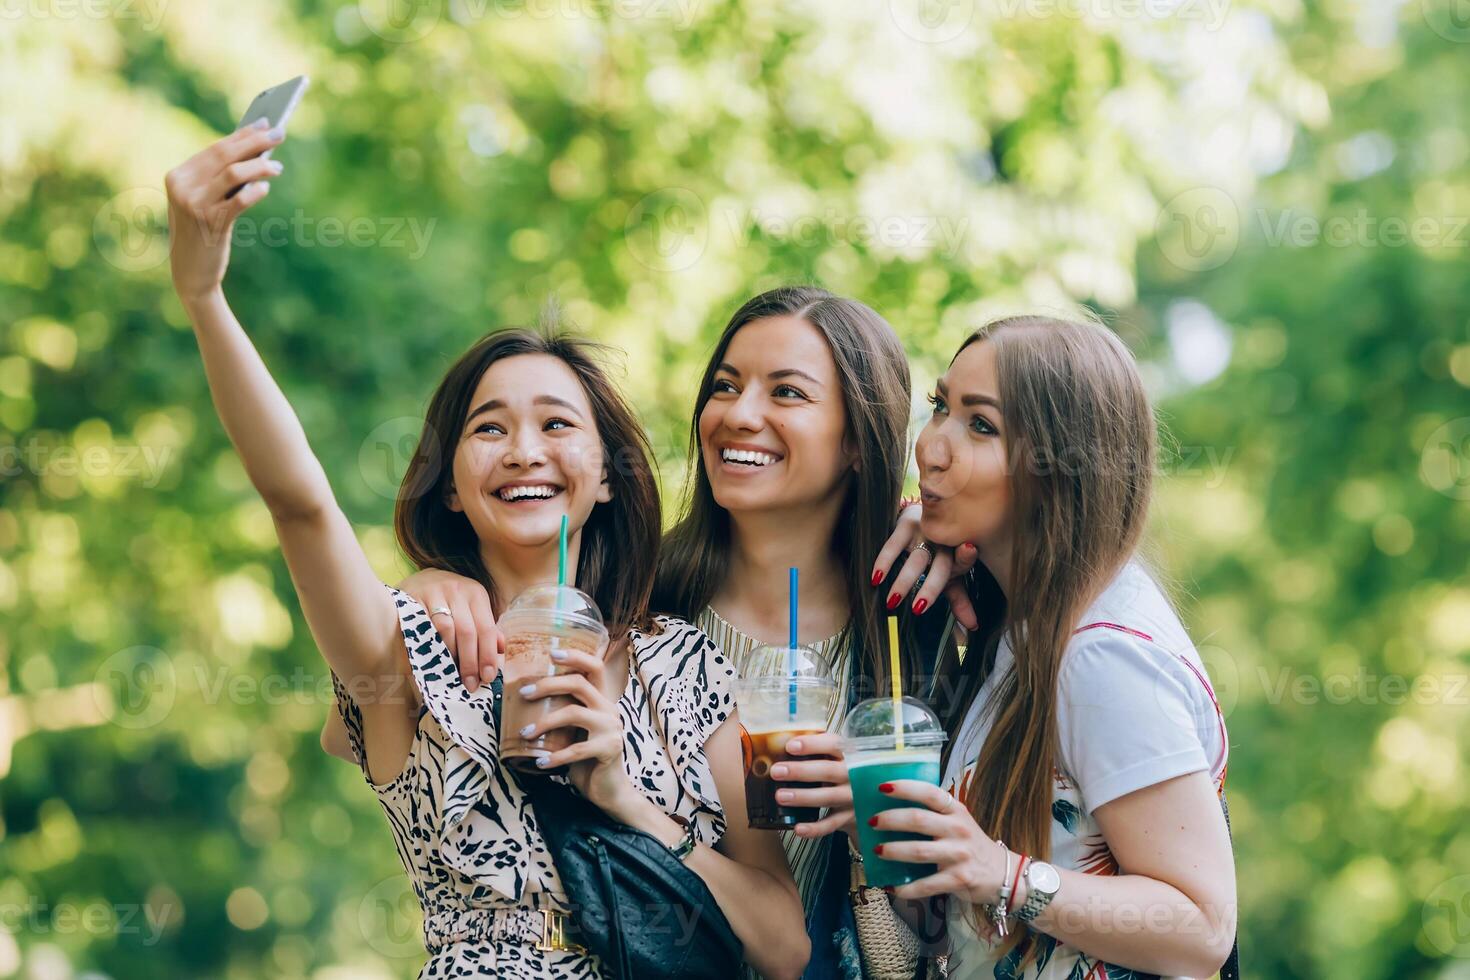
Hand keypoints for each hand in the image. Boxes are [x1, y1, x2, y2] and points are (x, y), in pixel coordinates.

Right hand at [164, 119, 285, 306]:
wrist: (191, 273)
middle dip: (255, 142)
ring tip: (278, 166)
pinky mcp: (210, 223)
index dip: (242, 135)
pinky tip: (265, 188)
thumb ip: (219, 179)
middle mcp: (182, 186)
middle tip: (280, 134)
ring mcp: (194, 204)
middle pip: (225, 156)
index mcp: (177, 176)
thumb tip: (255, 151)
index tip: (265, 123)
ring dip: (260, 166)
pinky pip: (239, 200)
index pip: (215, 149)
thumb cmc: (203, 233)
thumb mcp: (204, 202)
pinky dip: (255, 191)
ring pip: (234, 173)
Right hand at [398, 569, 503, 691]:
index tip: (487, 677)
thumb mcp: (474, 608)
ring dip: (450, 656)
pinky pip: (422, 627)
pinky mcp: (413, 599)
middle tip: (470, 684)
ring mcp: (434, 593)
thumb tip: (502, 650)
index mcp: (476, 594)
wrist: (424, 580)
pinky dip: (429, 646)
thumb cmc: (454, 600)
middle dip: (470, 662)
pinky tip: (433, 662)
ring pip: (445, 630)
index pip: (486, 628)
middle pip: (467, 632)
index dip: (488, 655)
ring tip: (453, 675)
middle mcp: (457, 590)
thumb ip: (487, 628)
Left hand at [517, 645, 634, 815]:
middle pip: (579, 683)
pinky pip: (576, 749)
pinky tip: (539, 762)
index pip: (594, 667)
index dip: (575, 656)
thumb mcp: (575, 731)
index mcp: (602, 700)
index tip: (551, 653)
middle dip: (548, 684)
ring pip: (574, 713)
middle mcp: (609, 709)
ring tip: (525, 733)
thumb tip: (524, 702)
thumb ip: (564, 713)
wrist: (610, 790)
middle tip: (524, 693)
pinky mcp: (609, 749)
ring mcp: (611, 728)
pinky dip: (554, 757)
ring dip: (544, 722)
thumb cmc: (586, 758)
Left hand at [778, 732, 856, 840]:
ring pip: (828, 797)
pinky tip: (798, 828)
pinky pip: (831, 824)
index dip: (813, 744)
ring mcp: (854, 797)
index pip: (834, 744)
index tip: (790, 746)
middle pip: (828, 771)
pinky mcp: (850, 818)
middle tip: (776, 771)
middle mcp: (855, 774)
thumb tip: (777, 742)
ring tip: (780, 796)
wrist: (872, 801)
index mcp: (850, 754)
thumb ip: (818, 751)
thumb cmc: (844, 773)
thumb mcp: (838, 759)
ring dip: (803, 797)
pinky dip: (815, 828)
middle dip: (801, 771)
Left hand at [869, 780, 1006, 904]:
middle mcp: (958, 829)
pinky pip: (926, 884)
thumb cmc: (969, 844)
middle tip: (871, 822)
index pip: (929, 792)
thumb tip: (890, 807)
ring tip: (876, 851)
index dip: (905, 788)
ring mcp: (959, 855)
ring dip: (893, 851)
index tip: (882, 787)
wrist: (1003, 874)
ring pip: (919, 851)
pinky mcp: (959, 879)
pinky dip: (906, 887)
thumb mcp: (957, 821)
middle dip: (890, 820)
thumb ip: (932, 813)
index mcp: (956, 810)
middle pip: (918, 820)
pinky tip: (891, 886)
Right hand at [870, 505, 979, 629]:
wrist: (923, 516)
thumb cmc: (938, 552)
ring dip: (904, 581)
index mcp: (958, 556)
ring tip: (893, 601)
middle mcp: (944, 544)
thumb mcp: (950, 575)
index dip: (965, 560)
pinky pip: (894, 545)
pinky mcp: (906, 524)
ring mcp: (925, 533)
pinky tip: (877, 577)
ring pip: (916, 559)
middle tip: (917, 608)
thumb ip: (960, 600)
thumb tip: (973, 627)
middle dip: (930, 588)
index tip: (967, 556)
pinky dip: (885, 561)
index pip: (964, 561)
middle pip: (941, 566)